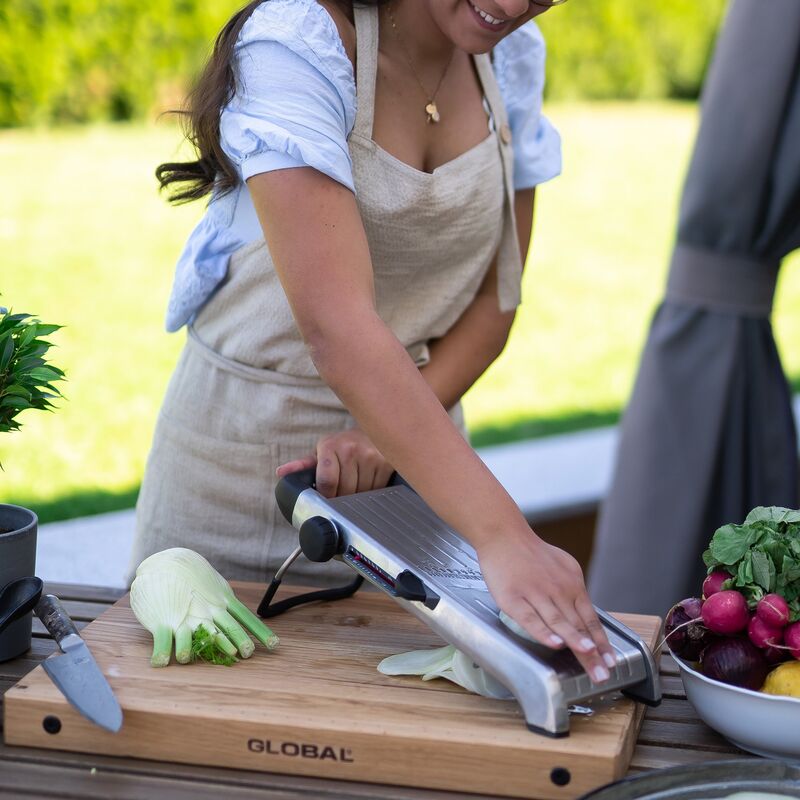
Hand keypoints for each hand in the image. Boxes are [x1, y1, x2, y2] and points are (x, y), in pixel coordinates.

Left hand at [276, 428, 393, 497]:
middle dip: (342, 497)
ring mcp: (370, 456)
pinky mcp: (387, 462)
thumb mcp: (321, 453)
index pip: (327, 482)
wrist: (370, 430)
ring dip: (358, 496)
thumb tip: (282, 473)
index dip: (326, 495)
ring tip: (356, 484)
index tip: (328, 497)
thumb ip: (302, 466)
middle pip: (345, 491)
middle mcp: (351, 449)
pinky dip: (372, 492)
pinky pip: (377, 489)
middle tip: (342, 490)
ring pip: (362, 493)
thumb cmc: (342, 446)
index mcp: (330, 446)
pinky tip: (369, 482)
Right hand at [476, 527, 615, 684]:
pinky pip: (530, 618)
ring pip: (558, 621)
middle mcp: (557, 590)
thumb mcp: (563, 566)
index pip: (590, 619)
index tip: (611, 663)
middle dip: (592, 652)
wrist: (504, 535)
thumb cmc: (531, 552)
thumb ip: (573, 590)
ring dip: (575, 640)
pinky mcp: (513, 598)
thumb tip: (585, 616)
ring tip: (587, 656)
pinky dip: (542, 632)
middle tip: (602, 674)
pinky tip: (553, 643)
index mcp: (572, 584)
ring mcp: (535, 593)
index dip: (601, 643)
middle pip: (577, 625)